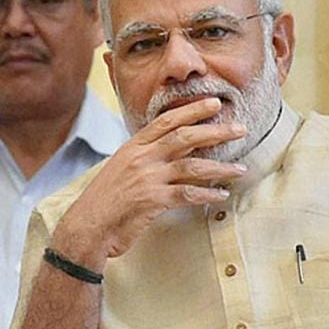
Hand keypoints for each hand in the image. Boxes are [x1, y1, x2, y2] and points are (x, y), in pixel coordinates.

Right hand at [52, 98, 247, 270]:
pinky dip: (208, 194)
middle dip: (215, 131)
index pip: (165, 121)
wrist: (87, 225)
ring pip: (192, 165)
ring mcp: (147, 178)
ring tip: (240, 168)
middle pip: (184, 137)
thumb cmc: (103, 201)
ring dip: (220, 167)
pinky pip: (188, 193)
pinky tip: (221, 195)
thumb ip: (142, 158)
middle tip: (239, 128)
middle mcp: (141, 158)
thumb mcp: (119, 170)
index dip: (191, 110)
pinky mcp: (153, 200)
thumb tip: (168, 152)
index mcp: (132, 148)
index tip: (213, 103)